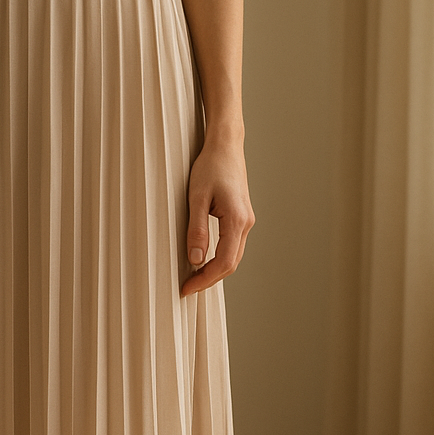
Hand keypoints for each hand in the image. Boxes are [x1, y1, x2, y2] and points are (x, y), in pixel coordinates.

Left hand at [180, 136, 254, 296]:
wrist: (225, 145)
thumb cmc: (210, 166)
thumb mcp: (196, 198)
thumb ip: (197, 230)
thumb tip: (195, 259)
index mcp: (236, 220)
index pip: (223, 262)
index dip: (205, 280)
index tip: (187, 288)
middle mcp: (246, 223)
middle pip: (231, 264)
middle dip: (209, 279)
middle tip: (187, 288)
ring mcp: (246, 220)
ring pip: (233, 256)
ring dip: (215, 271)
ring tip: (193, 278)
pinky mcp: (241, 217)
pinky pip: (232, 246)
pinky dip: (219, 258)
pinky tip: (204, 261)